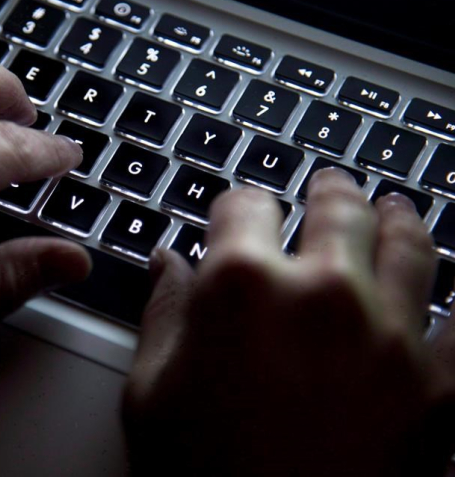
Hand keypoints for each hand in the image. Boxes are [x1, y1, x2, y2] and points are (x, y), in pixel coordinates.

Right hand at [124, 169, 454, 476]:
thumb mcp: (150, 392)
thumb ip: (162, 313)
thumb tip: (168, 263)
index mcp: (240, 288)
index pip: (243, 206)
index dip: (237, 203)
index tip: (239, 210)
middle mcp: (322, 295)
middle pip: (336, 209)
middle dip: (330, 189)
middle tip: (331, 182)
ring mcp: (390, 338)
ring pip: (412, 245)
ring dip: (401, 218)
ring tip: (396, 208)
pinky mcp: (440, 388)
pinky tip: (452, 290)